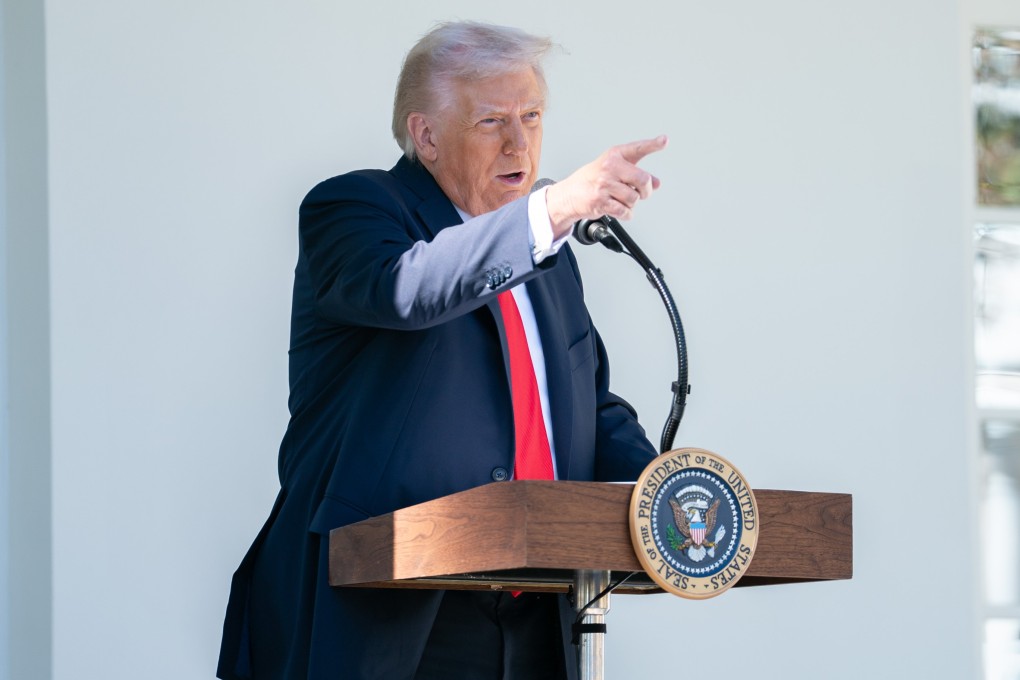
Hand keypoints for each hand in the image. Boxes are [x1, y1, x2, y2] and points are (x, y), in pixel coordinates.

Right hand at [545, 135, 667, 237]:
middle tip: (641, 193)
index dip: (652, 144)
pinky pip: (625, 211)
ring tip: (621, 200)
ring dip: (632, 204)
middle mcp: (609, 167)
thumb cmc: (592, 179)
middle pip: (643, 180)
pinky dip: (626, 214)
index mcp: (614, 155)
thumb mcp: (614, 170)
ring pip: (634, 199)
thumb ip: (636, 174)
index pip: (637, 149)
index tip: (664, 141)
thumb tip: (656, 183)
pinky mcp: (600, 201)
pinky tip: (619, 209)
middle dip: (645, 191)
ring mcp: (604, 184)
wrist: (569, 194)